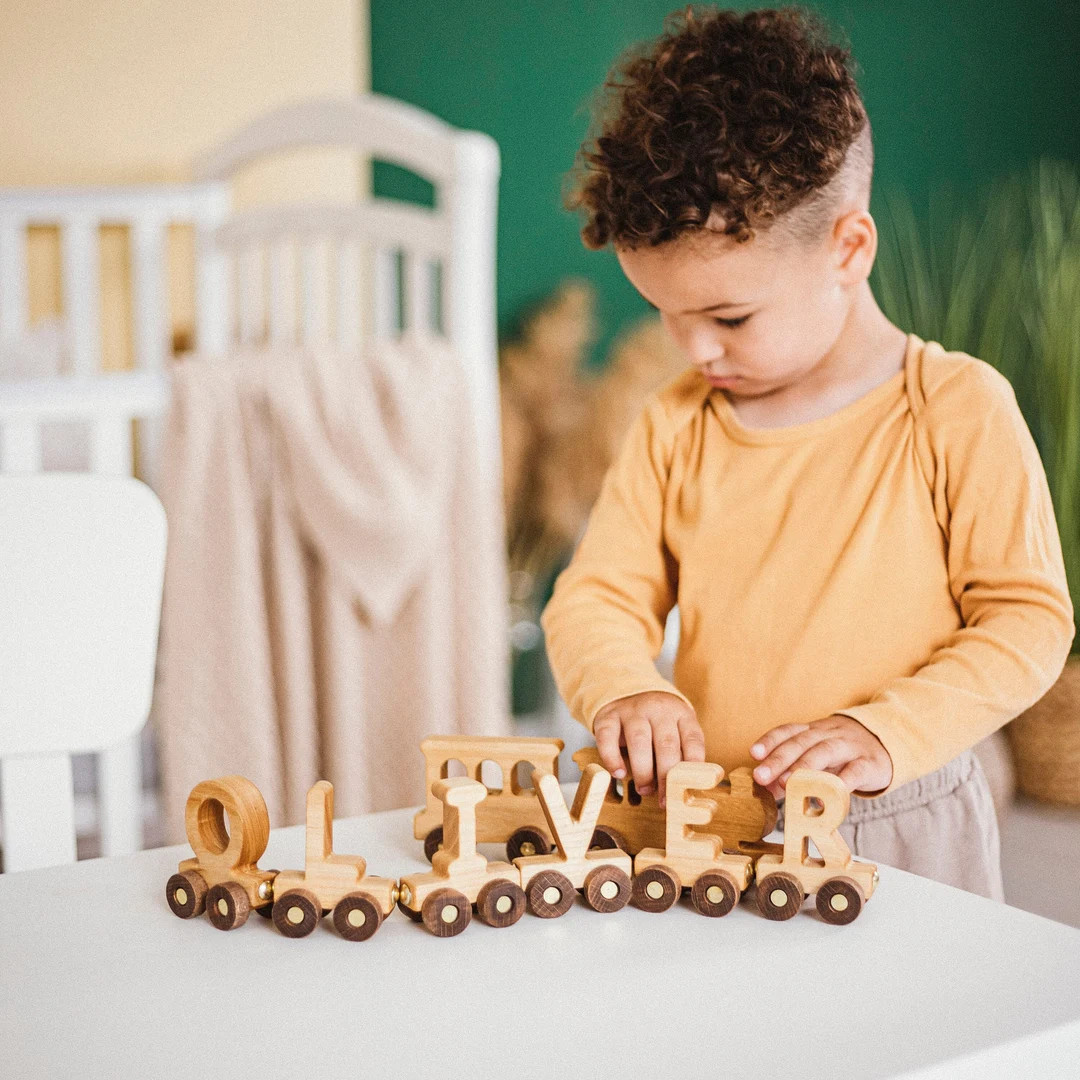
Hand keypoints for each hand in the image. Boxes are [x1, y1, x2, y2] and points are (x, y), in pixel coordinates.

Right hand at [591, 691, 704, 806]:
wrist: (627, 692)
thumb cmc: (656, 723)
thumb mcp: (675, 730)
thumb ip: (680, 754)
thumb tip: (686, 789)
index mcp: (681, 714)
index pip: (692, 740)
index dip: (692, 767)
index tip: (688, 789)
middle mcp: (658, 709)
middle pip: (666, 744)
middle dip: (666, 776)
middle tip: (664, 800)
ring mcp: (632, 711)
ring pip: (639, 740)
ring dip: (642, 770)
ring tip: (644, 790)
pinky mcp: (608, 716)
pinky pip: (608, 737)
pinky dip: (612, 758)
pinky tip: (618, 774)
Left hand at [749, 714, 892, 798]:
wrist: (886, 742)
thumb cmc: (842, 754)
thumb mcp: (818, 757)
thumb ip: (793, 771)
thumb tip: (767, 789)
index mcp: (812, 731)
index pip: (788, 731)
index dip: (770, 741)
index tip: (753, 754)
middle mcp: (828, 734)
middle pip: (801, 742)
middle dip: (778, 759)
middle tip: (760, 775)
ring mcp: (849, 747)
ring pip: (825, 751)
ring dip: (803, 767)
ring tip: (786, 783)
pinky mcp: (870, 763)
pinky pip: (855, 771)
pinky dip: (842, 782)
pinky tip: (828, 795)